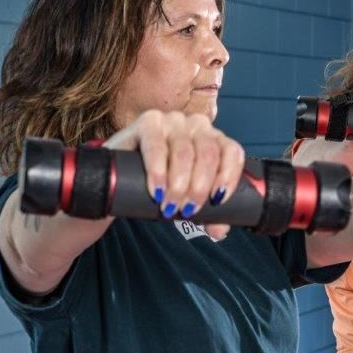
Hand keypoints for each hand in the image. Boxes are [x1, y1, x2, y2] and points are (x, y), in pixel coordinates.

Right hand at [104, 110, 243, 239]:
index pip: (232, 152)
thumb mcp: (187, 198)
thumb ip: (207, 214)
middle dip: (199, 187)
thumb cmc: (163, 184)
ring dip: (179, 184)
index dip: (228, 177)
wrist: (119, 174)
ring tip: (170, 206)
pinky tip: (157, 191)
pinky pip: (156, 147)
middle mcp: (197, 125)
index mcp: (214, 139)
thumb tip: (219, 231)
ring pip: (184, 152)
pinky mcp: (148, 122)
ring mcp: (172, 121)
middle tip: (187, 210)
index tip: (218, 200)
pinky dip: (158, 173)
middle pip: (208, 155)